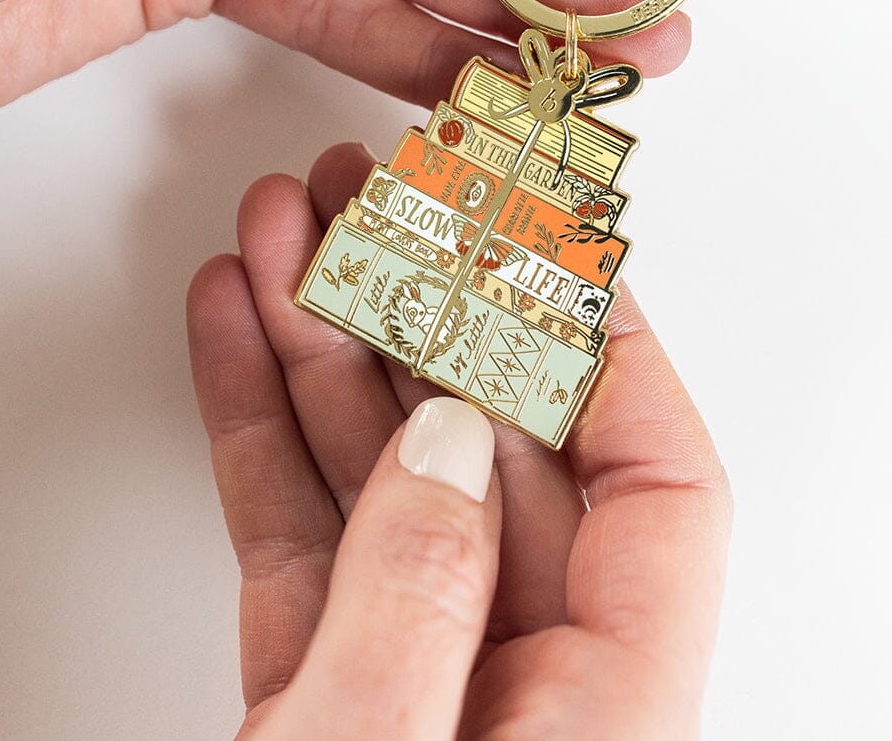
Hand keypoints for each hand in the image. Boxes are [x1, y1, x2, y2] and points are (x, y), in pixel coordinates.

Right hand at [187, 143, 731, 738]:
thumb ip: (421, 595)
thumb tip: (444, 444)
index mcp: (605, 705)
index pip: (655, 486)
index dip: (608, 345)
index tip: (545, 235)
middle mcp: (521, 680)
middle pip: (495, 448)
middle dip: (420, 305)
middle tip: (378, 200)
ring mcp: (411, 680)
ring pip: (378, 476)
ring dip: (321, 342)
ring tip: (280, 232)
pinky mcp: (315, 694)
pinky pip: (297, 536)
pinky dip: (259, 431)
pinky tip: (236, 334)